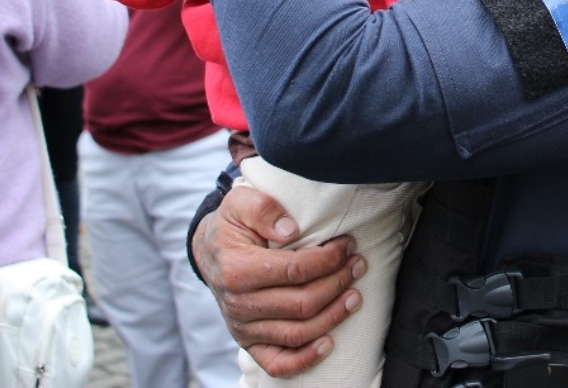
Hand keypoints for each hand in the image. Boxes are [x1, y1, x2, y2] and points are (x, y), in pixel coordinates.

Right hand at [192, 185, 364, 377]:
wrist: (210, 252)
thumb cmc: (232, 226)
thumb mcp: (240, 203)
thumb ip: (263, 208)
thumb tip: (291, 230)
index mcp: (237, 270)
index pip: (296, 270)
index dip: (328, 259)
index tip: (347, 245)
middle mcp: (239, 304)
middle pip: (302, 303)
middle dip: (338, 283)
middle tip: (358, 265)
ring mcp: (244, 328)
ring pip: (298, 333)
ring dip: (333, 316)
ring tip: (355, 296)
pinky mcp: (248, 343)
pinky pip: (278, 363)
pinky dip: (305, 359)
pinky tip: (329, 343)